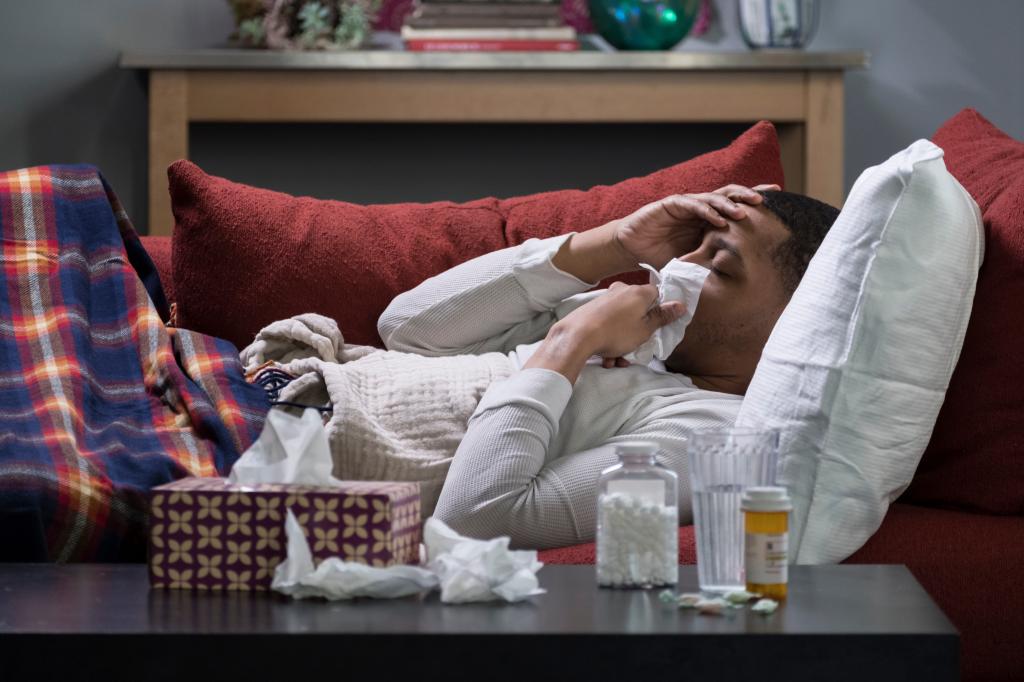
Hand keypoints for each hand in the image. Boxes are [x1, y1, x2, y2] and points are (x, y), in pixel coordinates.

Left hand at [525, 282, 685, 382]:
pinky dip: (609, 340)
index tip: (660, 325)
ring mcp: (605, 299)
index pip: (658, 294)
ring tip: (615, 360)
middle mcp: (622, 290)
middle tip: (635, 349)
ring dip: (622, 343)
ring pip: (622, 322)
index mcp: (639, 292)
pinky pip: (608, 325)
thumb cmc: (616, 332)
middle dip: (638, 333)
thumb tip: (680, 304)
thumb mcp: (645, 329)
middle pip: (639, 310)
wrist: (577, 336)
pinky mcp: (592, 309)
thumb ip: (663, 317)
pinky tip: (605, 357)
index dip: (661, 309)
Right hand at [612, 184, 780, 269]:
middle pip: (729, 196)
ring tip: (744, 213)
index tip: (778, 203)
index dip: (754, 203)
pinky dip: (705, 210)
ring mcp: (686, 204)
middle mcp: (700, 208)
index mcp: (708, 219)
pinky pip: (692, 204)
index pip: (735, 207)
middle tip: (766, 202)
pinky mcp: (670, 204)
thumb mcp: (693, 261)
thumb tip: (735, 284)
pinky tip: (717, 218)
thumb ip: (709, 264)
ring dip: (729, 205)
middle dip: (748, 196)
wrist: (632, 248)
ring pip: (713, 198)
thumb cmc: (662, 254)